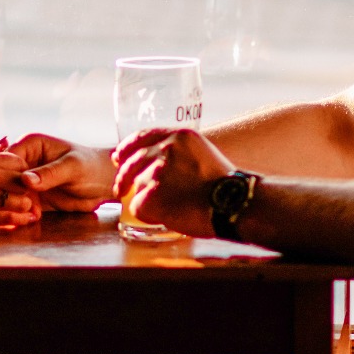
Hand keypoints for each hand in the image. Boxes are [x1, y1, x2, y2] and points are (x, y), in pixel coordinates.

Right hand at [0, 144, 37, 227]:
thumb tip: (6, 140)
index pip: (19, 162)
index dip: (25, 170)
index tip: (25, 176)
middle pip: (23, 181)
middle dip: (29, 188)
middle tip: (32, 193)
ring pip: (20, 201)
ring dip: (26, 205)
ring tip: (29, 207)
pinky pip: (8, 219)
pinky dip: (21, 220)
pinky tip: (27, 220)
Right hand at [6, 132, 116, 212]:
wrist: (105, 184)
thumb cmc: (92, 167)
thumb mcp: (72, 168)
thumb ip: (50, 173)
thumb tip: (26, 180)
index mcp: (31, 144)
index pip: (7, 158)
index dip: (7, 174)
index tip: (17, 188)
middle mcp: (26, 160)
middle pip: (5, 177)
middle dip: (11, 192)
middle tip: (28, 203)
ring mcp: (28, 180)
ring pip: (10, 193)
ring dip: (17, 205)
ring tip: (32, 212)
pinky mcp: (33, 196)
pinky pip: (20, 205)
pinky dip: (22, 212)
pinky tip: (32, 217)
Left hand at [112, 128, 234, 236]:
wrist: (234, 204)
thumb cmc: (223, 185)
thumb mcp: (202, 153)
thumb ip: (179, 151)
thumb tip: (153, 161)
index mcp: (178, 136)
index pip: (141, 136)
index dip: (126, 148)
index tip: (119, 157)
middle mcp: (165, 149)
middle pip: (131, 162)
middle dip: (123, 177)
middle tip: (121, 188)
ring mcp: (156, 172)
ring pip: (135, 186)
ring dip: (144, 198)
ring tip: (166, 207)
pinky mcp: (151, 195)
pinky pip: (137, 206)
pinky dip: (146, 214)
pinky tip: (163, 216)